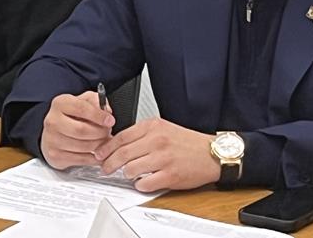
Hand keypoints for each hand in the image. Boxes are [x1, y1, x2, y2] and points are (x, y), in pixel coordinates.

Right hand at [41, 91, 115, 169]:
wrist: (54, 133)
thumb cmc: (71, 116)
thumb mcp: (83, 102)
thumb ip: (96, 101)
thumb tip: (106, 112)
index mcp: (60, 104)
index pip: (81, 108)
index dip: (98, 115)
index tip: (110, 121)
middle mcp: (53, 121)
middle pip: (82, 129)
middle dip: (100, 132)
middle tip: (107, 132)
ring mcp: (52, 140)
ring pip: (83, 146)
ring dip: (99, 145)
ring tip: (103, 141)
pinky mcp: (55, 156)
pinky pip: (81, 159)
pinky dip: (94, 158)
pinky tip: (98, 153)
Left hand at [94, 118, 218, 191]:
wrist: (212, 154)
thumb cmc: (187, 142)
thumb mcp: (163, 128)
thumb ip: (141, 134)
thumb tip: (118, 143)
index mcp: (153, 127)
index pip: (121, 137)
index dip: (106, 147)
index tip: (100, 154)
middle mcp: (157, 141)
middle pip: (122, 154)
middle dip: (109, 163)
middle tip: (105, 168)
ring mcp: (163, 158)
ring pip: (130, 169)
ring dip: (126, 174)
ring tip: (128, 174)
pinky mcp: (170, 175)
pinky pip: (145, 183)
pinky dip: (140, 185)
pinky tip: (142, 182)